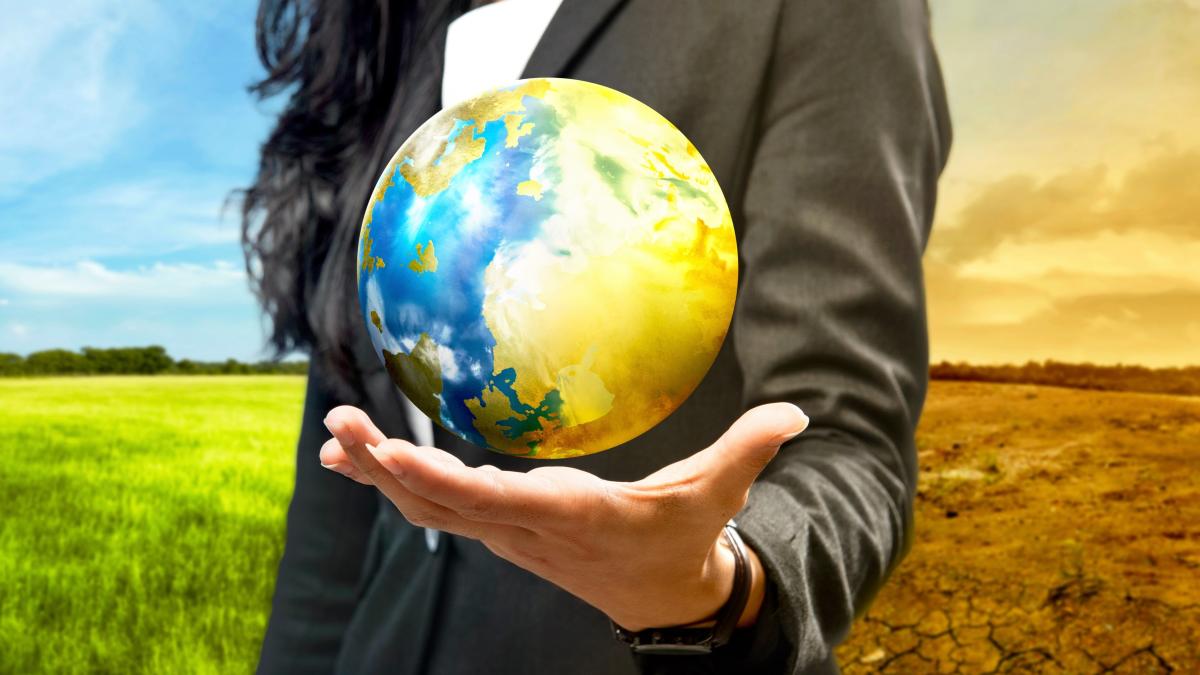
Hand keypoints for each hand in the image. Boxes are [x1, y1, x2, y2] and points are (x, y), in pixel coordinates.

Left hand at [320, 402, 807, 630]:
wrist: (666, 598)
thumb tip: (799, 414)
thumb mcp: (718, 495)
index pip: (498, 503)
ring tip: (332, 438)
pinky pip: (439, 511)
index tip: (395, 458)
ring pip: (431, 509)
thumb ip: (750, 450)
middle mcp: (528, 528)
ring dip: (380, 475)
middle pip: (444, 504)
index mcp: (572, 515)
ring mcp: (510, 534)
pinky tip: (361, 462)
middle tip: (337, 427)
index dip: (442, 483)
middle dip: (387, 468)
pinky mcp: (504, 530)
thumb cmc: (685, 538)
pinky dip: (397, 486)